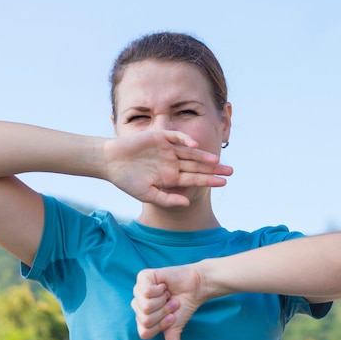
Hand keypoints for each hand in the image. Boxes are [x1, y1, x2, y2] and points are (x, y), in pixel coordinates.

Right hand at [103, 131, 232, 206]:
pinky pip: (176, 137)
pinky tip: (194, 146)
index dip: (209, 180)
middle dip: (213, 169)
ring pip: (190, 152)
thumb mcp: (147, 194)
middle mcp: (172, 162)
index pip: (194, 178)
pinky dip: (185, 140)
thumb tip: (188, 202)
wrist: (110, 162)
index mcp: (171, 177)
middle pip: (197, 165)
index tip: (223, 183)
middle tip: (231, 171)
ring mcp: (167, 149)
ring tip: (217, 161)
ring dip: (203, 156)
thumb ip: (167, 199)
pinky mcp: (160, 137)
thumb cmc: (127, 181)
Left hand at [131, 265, 206, 339]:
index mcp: (141, 317)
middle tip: (171, 304)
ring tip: (168, 294)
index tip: (172, 317)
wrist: (195, 286)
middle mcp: (137, 303)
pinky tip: (164, 285)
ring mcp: (138, 290)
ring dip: (164, 301)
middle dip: (164, 313)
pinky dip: (161, 290)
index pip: (144, 331)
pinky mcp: (143, 277)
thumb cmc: (183, 306)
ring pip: (146, 306)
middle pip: (144, 319)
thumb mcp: (175, 330)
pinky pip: (147, 291)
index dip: (161, 326)